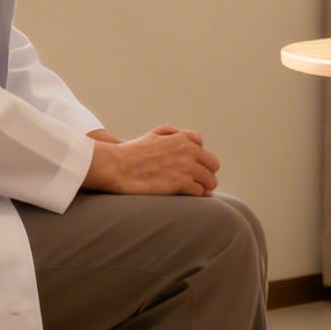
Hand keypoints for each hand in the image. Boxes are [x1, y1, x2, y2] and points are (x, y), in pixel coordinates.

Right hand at [83, 125, 218, 195]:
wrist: (118, 166)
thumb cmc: (131, 152)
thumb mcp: (151, 135)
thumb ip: (169, 132)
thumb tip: (178, 134)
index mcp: (181, 138)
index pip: (203, 146)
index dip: (199, 157)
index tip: (194, 166)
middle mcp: (188, 151)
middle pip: (213, 164)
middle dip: (207, 173)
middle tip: (201, 181)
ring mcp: (186, 167)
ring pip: (210, 180)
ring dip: (205, 187)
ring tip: (198, 191)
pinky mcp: (181, 183)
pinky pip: (200, 192)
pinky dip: (198, 195)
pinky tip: (192, 196)